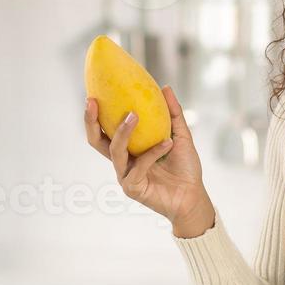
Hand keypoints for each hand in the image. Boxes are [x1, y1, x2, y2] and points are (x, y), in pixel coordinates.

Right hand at [84, 86, 215, 237]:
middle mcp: (122, 162)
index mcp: (129, 150)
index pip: (105, 131)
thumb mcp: (181, 136)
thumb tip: (165, 87)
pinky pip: (139, 166)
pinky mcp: (132, 188)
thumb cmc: (185, 168)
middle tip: (93, 103)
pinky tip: (168, 143)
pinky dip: (153, 152)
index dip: (95, 115)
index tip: (93, 94)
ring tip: (134, 115)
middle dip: (91, 122)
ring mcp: (125, 176)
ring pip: (115, 151)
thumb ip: (173, 114)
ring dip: (123, 132)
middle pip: (96, 142)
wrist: (193, 196)